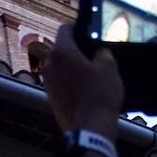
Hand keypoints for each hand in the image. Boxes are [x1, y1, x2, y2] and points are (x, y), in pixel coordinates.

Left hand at [30, 24, 122, 138]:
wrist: (89, 129)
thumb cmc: (99, 96)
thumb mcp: (109, 67)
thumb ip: (102, 52)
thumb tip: (98, 52)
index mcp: (62, 51)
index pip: (65, 29)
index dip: (77, 27)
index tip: (87, 32)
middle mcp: (49, 64)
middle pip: (60, 48)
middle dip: (74, 48)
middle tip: (92, 53)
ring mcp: (47, 82)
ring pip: (58, 66)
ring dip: (70, 66)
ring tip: (89, 72)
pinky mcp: (50, 97)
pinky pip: (59, 82)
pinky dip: (68, 81)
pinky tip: (84, 88)